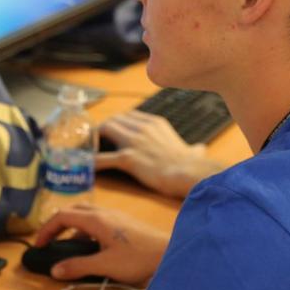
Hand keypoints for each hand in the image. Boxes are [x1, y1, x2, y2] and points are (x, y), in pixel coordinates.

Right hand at [34, 204, 168, 283]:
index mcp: (96, 219)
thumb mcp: (105, 265)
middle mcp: (103, 212)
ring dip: (71, 226)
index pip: (62, 215)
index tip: (39, 245)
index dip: (46, 229)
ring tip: (66, 246)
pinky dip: (84, 229)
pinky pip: (96, 220)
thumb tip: (55, 270)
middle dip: (56, 224)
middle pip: (72, 210)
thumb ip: (78, 266)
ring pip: (84, 214)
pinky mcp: (122, 222)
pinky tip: (90, 247)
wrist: (169, 253)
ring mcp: (114, 215)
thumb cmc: (139, 258)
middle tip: (48, 241)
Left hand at [96, 110, 222, 198]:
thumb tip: (201, 149)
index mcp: (155, 123)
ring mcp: (134, 141)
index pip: (129, 115)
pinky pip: (103, 158)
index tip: (113, 131)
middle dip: (104, 128)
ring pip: (105, 129)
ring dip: (95, 139)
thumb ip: (193, 149)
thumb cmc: (192, 166)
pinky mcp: (128, 158)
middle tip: (97, 140)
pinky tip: (88, 167)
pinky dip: (93, 162)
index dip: (118, 122)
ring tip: (89, 149)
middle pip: (114, 118)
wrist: (190, 174)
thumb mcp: (192, 151)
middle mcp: (142, 128)